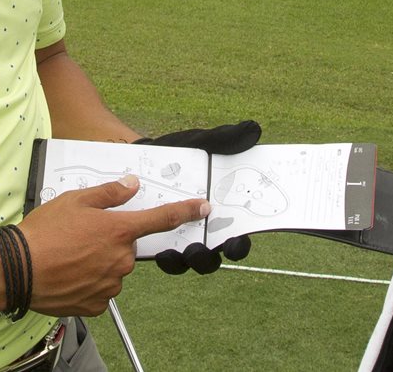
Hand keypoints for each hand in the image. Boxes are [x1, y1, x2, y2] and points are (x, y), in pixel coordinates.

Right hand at [19, 176, 207, 316]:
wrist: (18, 270)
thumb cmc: (44, 233)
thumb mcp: (75, 200)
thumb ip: (108, 193)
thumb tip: (130, 185)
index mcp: (119, 230)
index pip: (162, 218)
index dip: (186, 211)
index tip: (203, 207)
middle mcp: (121, 259)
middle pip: (126, 247)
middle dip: (110, 241)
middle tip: (80, 237)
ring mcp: (110, 284)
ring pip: (114, 269)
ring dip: (99, 262)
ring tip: (68, 256)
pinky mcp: (97, 304)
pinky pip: (101, 290)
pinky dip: (89, 282)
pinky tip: (69, 274)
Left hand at [137, 120, 262, 273]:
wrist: (140, 156)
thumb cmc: (178, 152)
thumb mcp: (200, 143)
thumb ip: (224, 139)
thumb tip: (252, 131)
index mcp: (215, 212)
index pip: (234, 236)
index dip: (238, 244)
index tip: (235, 242)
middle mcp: (199, 229)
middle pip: (210, 255)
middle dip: (206, 257)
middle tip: (199, 249)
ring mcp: (176, 237)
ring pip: (183, 260)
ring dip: (180, 260)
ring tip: (172, 251)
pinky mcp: (152, 239)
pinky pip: (158, 255)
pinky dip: (157, 254)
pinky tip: (153, 246)